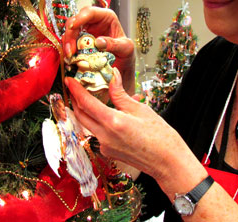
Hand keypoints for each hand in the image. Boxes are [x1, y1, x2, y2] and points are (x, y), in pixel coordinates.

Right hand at [63, 6, 134, 94]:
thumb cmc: (126, 52)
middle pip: (76, 20)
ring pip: (70, 31)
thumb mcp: (126, 48)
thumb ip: (114, 44)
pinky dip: (68, 49)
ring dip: (67, 43)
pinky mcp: (80, 40)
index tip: (73, 27)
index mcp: (106, 17)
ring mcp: (86, 30)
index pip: (90, 12)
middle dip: (70, 34)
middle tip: (70, 49)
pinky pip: (70, 41)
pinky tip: (70, 58)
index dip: (80, 18)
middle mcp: (94, 21)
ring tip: (69, 56)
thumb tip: (99, 42)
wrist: (122, 64)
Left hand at [65, 68, 194, 182]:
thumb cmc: (160, 136)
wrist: (168, 163)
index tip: (69, 79)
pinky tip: (111, 114)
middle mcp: (104, 137)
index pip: (86, 103)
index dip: (75, 90)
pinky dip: (100, 122)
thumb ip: (120, 94)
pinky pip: (98, 133)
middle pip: (81, 115)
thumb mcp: (140, 109)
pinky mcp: (108, 152)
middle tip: (77, 87)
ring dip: (87, 111)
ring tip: (93, 97)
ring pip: (88, 124)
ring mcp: (105, 147)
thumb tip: (112, 75)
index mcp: (112, 122)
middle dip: (76, 100)